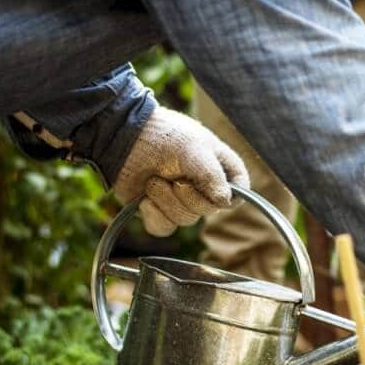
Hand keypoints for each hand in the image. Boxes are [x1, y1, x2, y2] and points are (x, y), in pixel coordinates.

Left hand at [114, 107, 249, 236]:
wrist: (125, 137)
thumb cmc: (165, 136)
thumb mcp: (194, 149)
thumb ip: (212, 176)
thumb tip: (225, 202)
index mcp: (221, 168)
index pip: (240, 193)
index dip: (233, 198)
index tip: (218, 193)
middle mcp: (204, 187)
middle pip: (208, 210)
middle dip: (186, 195)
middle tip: (173, 177)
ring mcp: (181, 200)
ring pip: (185, 219)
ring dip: (165, 200)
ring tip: (153, 181)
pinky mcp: (159, 210)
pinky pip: (164, 228)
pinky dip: (153, 214)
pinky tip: (144, 199)